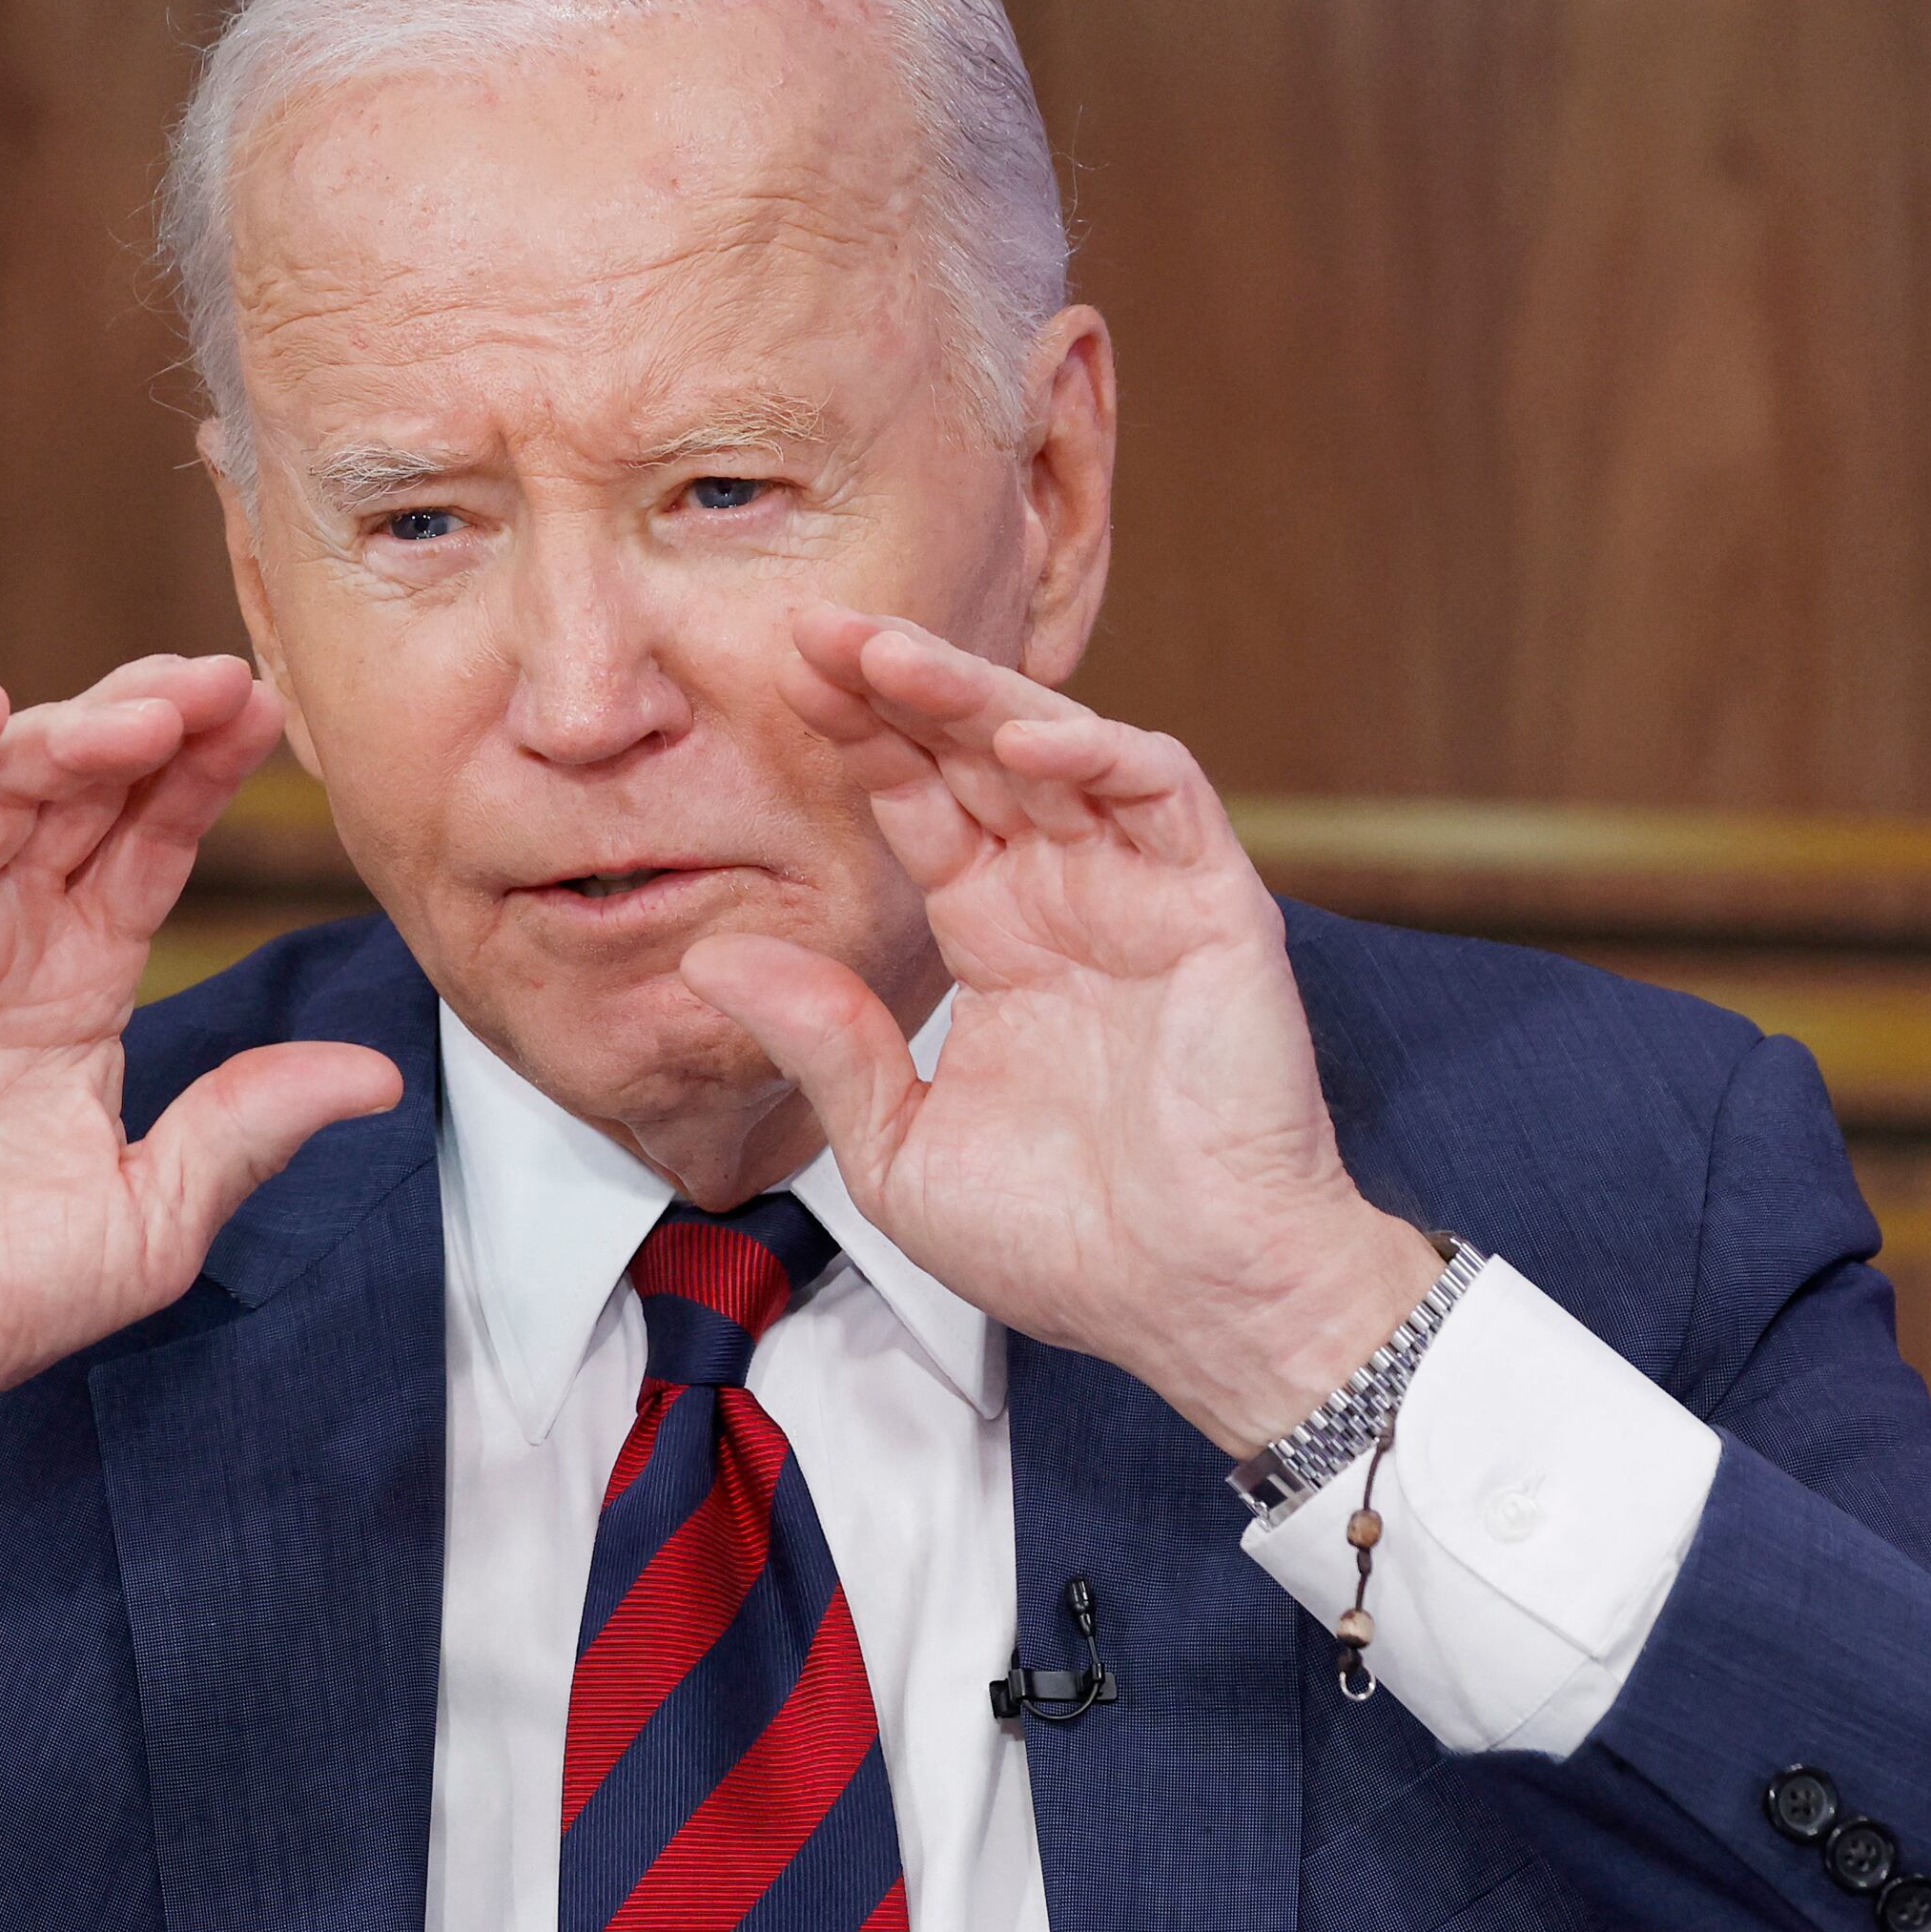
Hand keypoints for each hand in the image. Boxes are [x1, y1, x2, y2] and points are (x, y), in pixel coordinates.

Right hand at [0, 656, 402, 1632]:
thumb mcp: (155, 1215)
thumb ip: (248, 1127)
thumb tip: (377, 1077)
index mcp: (75, 982)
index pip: (149, 843)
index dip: (204, 776)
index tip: (271, 718)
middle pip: (82, 789)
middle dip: (153, 723)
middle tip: (228, 682)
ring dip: (70, 732)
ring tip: (153, 710)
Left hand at [679, 612, 1438, 1455]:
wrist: (1192, 1303)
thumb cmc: (1069, 1245)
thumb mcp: (898, 1146)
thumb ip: (821, 1043)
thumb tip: (712, 959)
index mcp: (999, 942)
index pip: (920, 806)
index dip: (858, 741)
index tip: (776, 684)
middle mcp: (1069, 899)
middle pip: (975, 754)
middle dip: (898, 686)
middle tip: (811, 628)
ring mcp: (1145, 894)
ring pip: (1060, 748)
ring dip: (975, 693)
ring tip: (885, 655)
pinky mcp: (1218, 907)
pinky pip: (1161, 793)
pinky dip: (1096, 752)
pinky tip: (1017, 737)